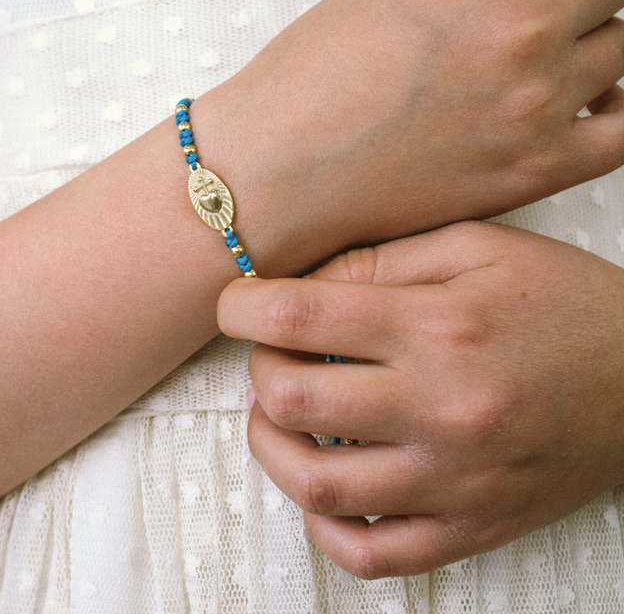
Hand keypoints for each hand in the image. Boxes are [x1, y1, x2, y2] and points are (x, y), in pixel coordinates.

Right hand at [194, 0, 623, 274]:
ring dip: (586, 44)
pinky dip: (615, 108)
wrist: (278, 173)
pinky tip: (583, 104)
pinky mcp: (537, 167)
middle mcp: (521, 29)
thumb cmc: (306, 88)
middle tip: (536, 6)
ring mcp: (538, 102)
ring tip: (540, 63)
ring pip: (622, 44)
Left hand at [217, 221, 623, 576]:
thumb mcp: (476, 247)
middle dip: (258, 370)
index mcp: (437, 327)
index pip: (296, 318)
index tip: (236, 304)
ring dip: (272, 446)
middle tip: (270, 352)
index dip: (241, 307)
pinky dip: (325, 525)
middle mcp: (440, 408)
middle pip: (292, 400)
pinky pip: (373, 554)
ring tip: (280, 415)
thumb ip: (381, 260)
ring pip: (318, 486)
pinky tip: (323, 486)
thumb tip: (303, 283)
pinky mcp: (471, 525)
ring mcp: (454, 478)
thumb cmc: (563, 303)